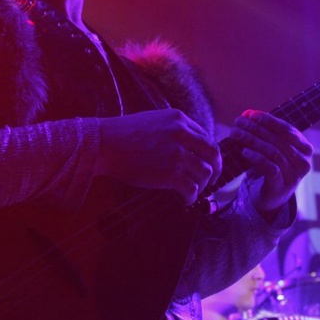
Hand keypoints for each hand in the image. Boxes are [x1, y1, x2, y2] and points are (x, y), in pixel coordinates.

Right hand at [97, 108, 221, 205]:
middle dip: (215, 169)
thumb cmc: (124, 134)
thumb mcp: (154, 120)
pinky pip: (191, 188)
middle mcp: (182, 134)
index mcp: (179, 119)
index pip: (207, 137)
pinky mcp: (169, 174)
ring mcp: (176, 154)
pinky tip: (185, 200)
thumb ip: (174, 129)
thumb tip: (189, 146)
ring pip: (204, 173)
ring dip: (202, 185)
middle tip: (211, 180)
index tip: (205, 163)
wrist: (104, 144)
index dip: (208, 154)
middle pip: (213, 154)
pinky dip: (191, 197)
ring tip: (193, 191)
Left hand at [230, 110, 311, 213]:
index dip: (269, 121)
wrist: (272, 196)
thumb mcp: (270, 147)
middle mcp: (304, 161)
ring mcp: (294, 175)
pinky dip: (256, 158)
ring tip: (236, 134)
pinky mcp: (282, 186)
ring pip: (273, 152)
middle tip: (238, 123)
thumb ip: (262, 130)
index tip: (252, 115)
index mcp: (304, 148)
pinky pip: (270, 168)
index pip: (287, 129)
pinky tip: (244, 151)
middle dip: (256, 129)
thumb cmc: (272, 166)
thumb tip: (248, 113)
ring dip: (252, 140)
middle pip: (278, 140)